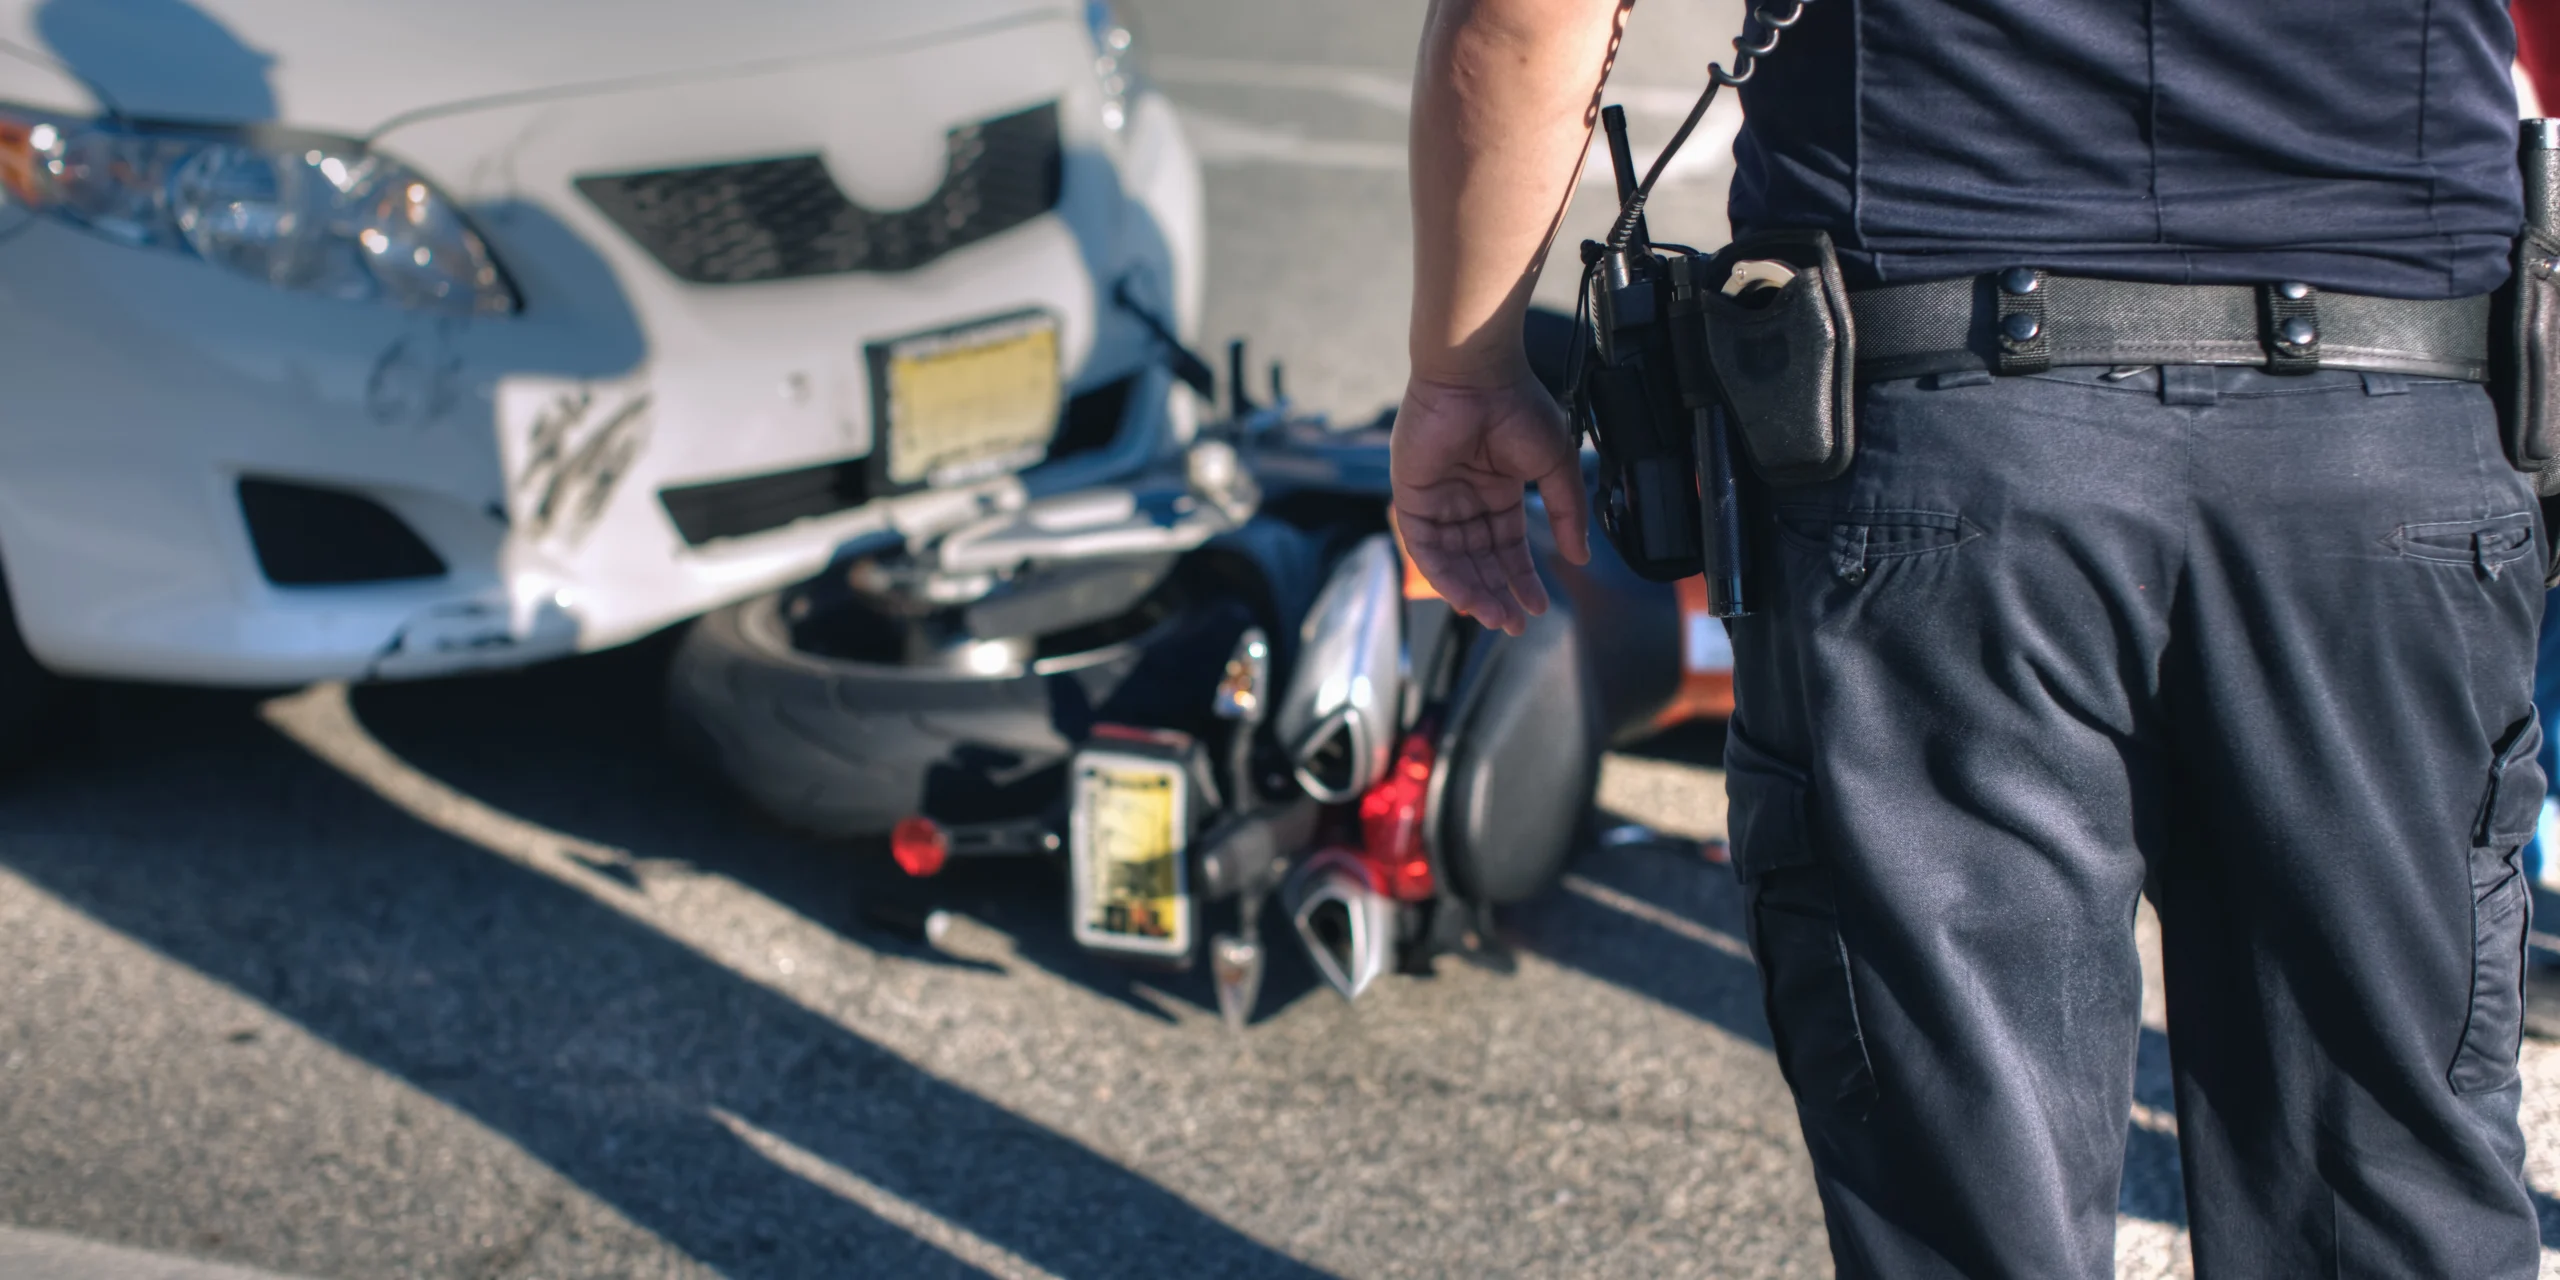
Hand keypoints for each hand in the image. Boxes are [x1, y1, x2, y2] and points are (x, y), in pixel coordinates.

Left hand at [1391, 368, 1590, 634]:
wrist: (1476, 374)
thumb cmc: (1517, 407)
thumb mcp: (1555, 466)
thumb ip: (1567, 511)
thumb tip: (1580, 556)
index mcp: (1497, 489)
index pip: (1507, 545)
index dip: (1522, 577)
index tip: (1538, 607)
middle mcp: (1465, 498)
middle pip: (1480, 559)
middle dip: (1498, 592)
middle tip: (1514, 625)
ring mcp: (1437, 499)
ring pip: (1454, 560)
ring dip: (1474, 591)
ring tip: (1496, 617)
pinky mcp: (1411, 496)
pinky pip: (1425, 547)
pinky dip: (1444, 574)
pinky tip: (1466, 596)